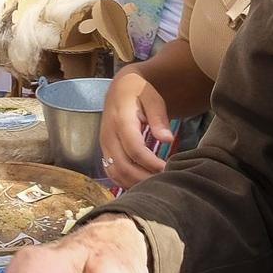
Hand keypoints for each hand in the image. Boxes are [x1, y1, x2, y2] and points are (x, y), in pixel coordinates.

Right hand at [100, 67, 169, 186]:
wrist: (119, 88)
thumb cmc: (139, 92)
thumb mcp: (152, 98)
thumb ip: (159, 118)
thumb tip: (167, 140)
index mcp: (121, 120)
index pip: (134, 149)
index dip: (151, 163)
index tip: (168, 168)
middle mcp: (108, 135)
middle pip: (123, 166)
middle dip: (144, 178)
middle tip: (164, 181)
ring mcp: (104, 145)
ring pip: (115, 173)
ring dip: (135, 183)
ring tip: (155, 184)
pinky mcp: (104, 151)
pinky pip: (111, 173)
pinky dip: (125, 182)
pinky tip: (141, 183)